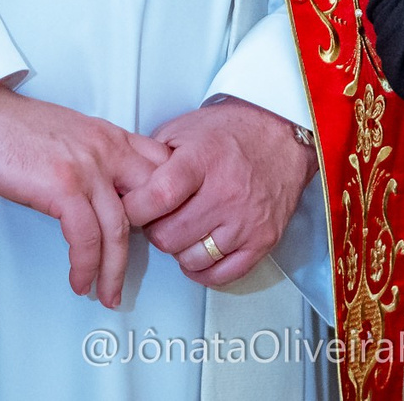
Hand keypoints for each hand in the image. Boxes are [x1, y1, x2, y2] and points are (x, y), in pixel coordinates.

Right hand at [0, 86, 170, 306]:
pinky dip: (85, 267)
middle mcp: (108, 148)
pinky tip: (80, 282)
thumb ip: (97, 159)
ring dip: (114, 271)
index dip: (166, 205)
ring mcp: (88, 167)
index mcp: (112, 136)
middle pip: (151, 202)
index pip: (161, 169)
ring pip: (119, 229)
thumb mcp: (71, 136)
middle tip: (136, 271)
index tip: (154, 235)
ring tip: (108, 294)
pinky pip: (87, 238)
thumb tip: (109, 197)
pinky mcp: (63, 185)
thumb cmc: (15, 131)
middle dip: (150, 243)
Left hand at [121, 97, 316, 287]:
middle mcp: (227, 192)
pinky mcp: (262, 240)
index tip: (130, 207)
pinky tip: (198, 251)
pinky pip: (222, 275)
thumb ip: (152, 157)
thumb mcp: (184, 129)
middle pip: (168, 236)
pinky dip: (203, 269)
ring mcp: (246, 220)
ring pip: (190, 258)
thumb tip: (121, 187)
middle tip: (159, 217)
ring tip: (184, 228)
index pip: (158, 197)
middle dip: (154, 229)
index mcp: (203, 159)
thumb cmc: (232, 132)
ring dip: (179, 248)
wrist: (282, 136)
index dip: (133, 209)